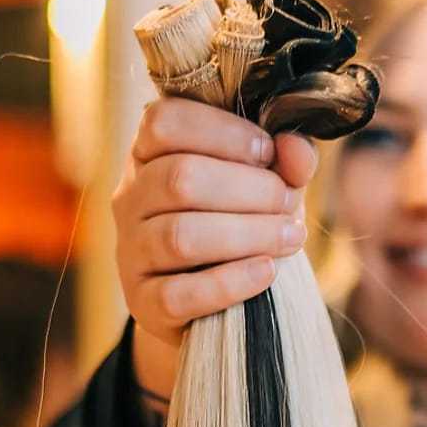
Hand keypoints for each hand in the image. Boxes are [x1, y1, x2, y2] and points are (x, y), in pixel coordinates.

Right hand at [110, 97, 318, 406]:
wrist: (219, 299)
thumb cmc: (243, 222)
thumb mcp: (268, 183)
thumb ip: (287, 160)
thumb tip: (296, 148)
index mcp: (148, 155)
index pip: (164, 122)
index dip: (222, 132)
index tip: (267, 152)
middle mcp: (130, 199)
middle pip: (179, 178)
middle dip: (249, 189)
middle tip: (289, 203)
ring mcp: (130, 252)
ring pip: (179, 236)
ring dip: (248, 234)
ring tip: (290, 237)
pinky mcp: (143, 303)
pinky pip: (178, 294)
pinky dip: (230, 282)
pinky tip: (266, 271)